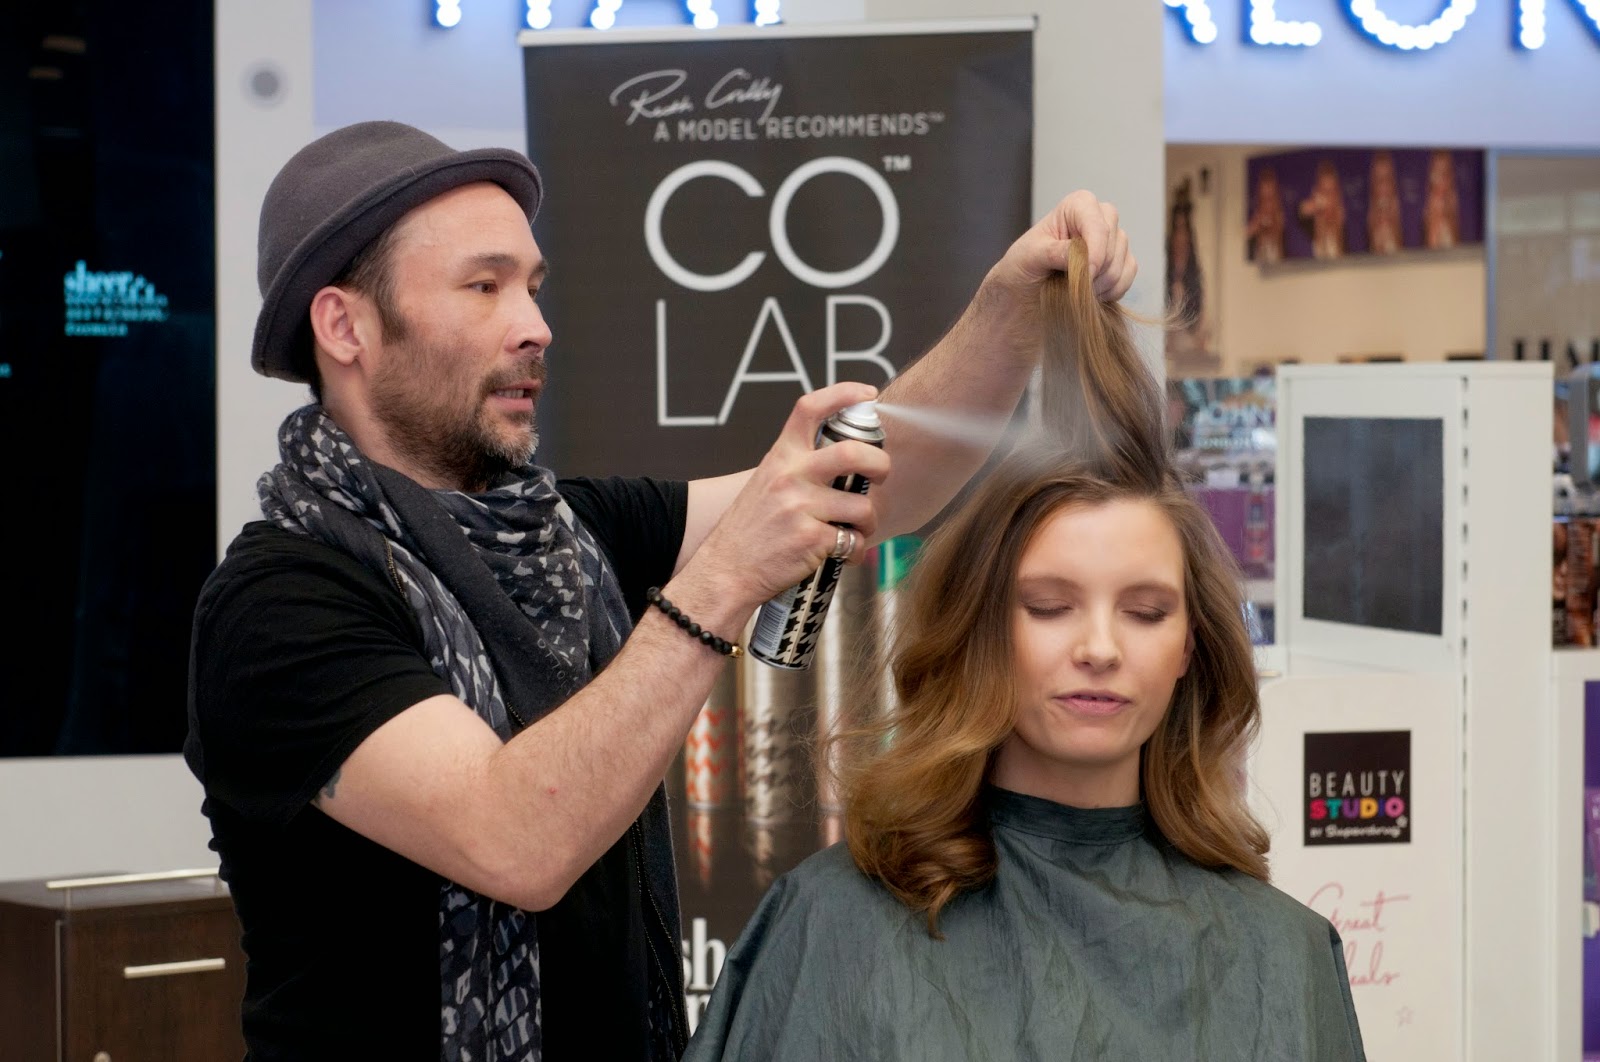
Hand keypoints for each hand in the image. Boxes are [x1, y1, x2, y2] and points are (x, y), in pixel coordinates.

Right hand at [685, 383, 889, 610]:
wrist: (725, 572)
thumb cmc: (748, 531)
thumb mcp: (765, 484)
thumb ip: (798, 469)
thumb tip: (847, 462)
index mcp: (780, 457)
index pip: (810, 409)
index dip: (843, 394)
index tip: (867, 394)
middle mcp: (790, 477)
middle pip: (853, 453)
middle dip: (880, 464)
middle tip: (881, 475)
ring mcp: (800, 508)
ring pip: (862, 506)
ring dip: (869, 521)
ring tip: (857, 529)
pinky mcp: (811, 540)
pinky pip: (853, 541)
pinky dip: (855, 550)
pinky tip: (844, 554)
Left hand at [988, 190, 1135, 302]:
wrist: (1025, 294)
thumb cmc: (1022, 268)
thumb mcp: (1028, 257)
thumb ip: (1053, 251)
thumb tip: (1080, 254)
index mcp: (1078, 206)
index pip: (1099, 225)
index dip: (1095, 252)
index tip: (1085, 275)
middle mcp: (1100, 218)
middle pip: (1115, 243)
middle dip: (1095, 270)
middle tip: (1068, 283)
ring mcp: (1113, 241)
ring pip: (1122, 263)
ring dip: (1099, 285)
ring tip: (1073, 290)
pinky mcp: (1120, 263)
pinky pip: (1127, 278)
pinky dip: (1111, 292)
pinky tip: (1090, 295)